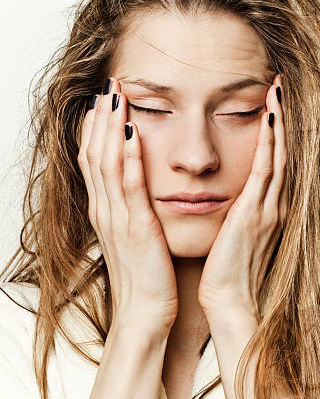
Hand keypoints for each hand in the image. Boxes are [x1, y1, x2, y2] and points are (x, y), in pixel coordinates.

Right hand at [78, 77, 177, 331]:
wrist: (146, 313)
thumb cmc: (145, 275)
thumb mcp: (134, 236)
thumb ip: (131, 210)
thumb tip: (137, 188)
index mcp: (106, 211)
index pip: (94, 160)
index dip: (96, 127)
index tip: (103, 100)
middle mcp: (105, 209)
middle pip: (95, 153)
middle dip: (101, 116)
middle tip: (107, 84)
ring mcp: (116, 218)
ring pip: (107, 162)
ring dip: (111, 126)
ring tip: (116, 94)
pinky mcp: (135, 228)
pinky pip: (129, 186)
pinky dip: (129, 156)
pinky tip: (133, 131)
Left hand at [198, 73, 287, 317]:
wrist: (230, 300)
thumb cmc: (227, 271)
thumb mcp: (234, 234)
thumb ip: (238, 211)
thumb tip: (230, 195)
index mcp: (265, 207)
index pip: (273, 159)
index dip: (274, 130)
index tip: (271, 102)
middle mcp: (272, 203)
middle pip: (281, 150)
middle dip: (281, 116)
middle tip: (279, 85)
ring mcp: (267, 207)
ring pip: (277, 154)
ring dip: (278, 121)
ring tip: (277, 91)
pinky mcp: (255, 214)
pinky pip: (265, 171)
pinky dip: (270, 144)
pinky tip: (269, 119)